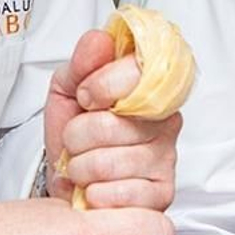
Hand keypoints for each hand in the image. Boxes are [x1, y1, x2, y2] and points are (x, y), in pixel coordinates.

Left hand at [45, 27, 180, 210]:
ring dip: (80, 168)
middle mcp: (166, 120)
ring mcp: (166, 158)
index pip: (139, 72)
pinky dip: (93, 194)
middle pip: (110, 124)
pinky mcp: (161, 193)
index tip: (86, 96)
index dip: (102, 85)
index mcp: (149, 88)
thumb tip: (99, 40)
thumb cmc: (75, 135)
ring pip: (107, 163)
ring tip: (84, 165)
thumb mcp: (68, 89)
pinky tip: (97, 187)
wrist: (71, 180)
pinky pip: (116, 194)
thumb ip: (82, 62)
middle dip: (77, 136)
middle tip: (78, 139)